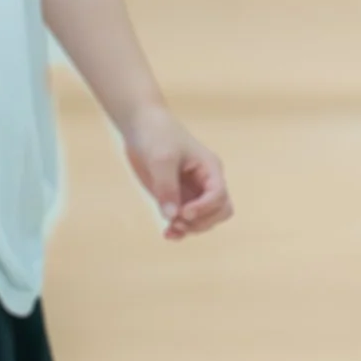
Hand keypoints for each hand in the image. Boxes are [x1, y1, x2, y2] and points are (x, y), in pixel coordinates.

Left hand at [121, 108, 233, 239]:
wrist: (140, 127)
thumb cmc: (157, 135)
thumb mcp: (161, 158)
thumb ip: (167, 187)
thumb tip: (172, 216)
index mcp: (210, 169)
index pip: (219, 195)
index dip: (205, 208)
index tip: (184, 212)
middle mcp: (205, 182)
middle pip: (220, 211)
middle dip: (202, 221)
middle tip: (178, 222)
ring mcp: (191, 192)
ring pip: (204, 219)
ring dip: (191, 229)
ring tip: (170, 230)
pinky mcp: (176, 198)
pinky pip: (185, 220)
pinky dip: (179, 230)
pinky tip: (167, 233)